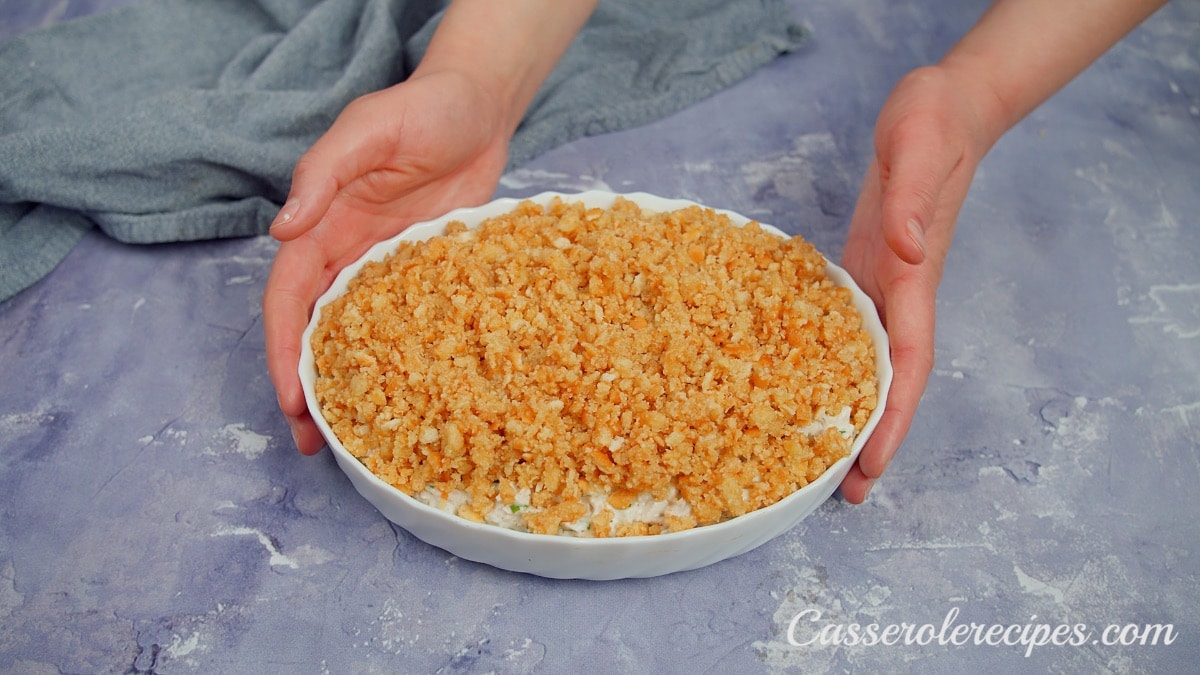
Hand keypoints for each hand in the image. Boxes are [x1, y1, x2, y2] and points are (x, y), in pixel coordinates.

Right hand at [263, 70, 510, 454]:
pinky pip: (408, 325)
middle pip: (315, 330)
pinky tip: (414, 399)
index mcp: (322, 226)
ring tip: (356, 440)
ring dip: (352, 385)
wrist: (480, 109)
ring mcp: (387, 268)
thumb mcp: (367, 130)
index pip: (289, 298)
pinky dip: (403, 362)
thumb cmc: (424, 109)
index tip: (290, 399)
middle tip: (313, 442)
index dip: (284, 350)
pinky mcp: (427, 274)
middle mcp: (347, 254)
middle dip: (307, 385)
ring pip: (358, 336)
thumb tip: (282, 229)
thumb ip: (324, 174)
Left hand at [838, 65, 991, 501]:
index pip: (911, 364)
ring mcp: (883, 284)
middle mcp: (901, 292)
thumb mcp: (919, 146)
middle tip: (845, 493)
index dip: (894, 418)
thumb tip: (900, 251)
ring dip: (852, 411)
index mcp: (915, 276)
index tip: (874, 465)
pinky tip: (804, 387)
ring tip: (822, 460)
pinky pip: (848, 330)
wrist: (942, 106)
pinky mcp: (863, 268)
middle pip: (892, 380)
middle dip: (874, 437)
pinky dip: (833, 366)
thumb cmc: (933, 123)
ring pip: (871, 362)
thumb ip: (910, 200)